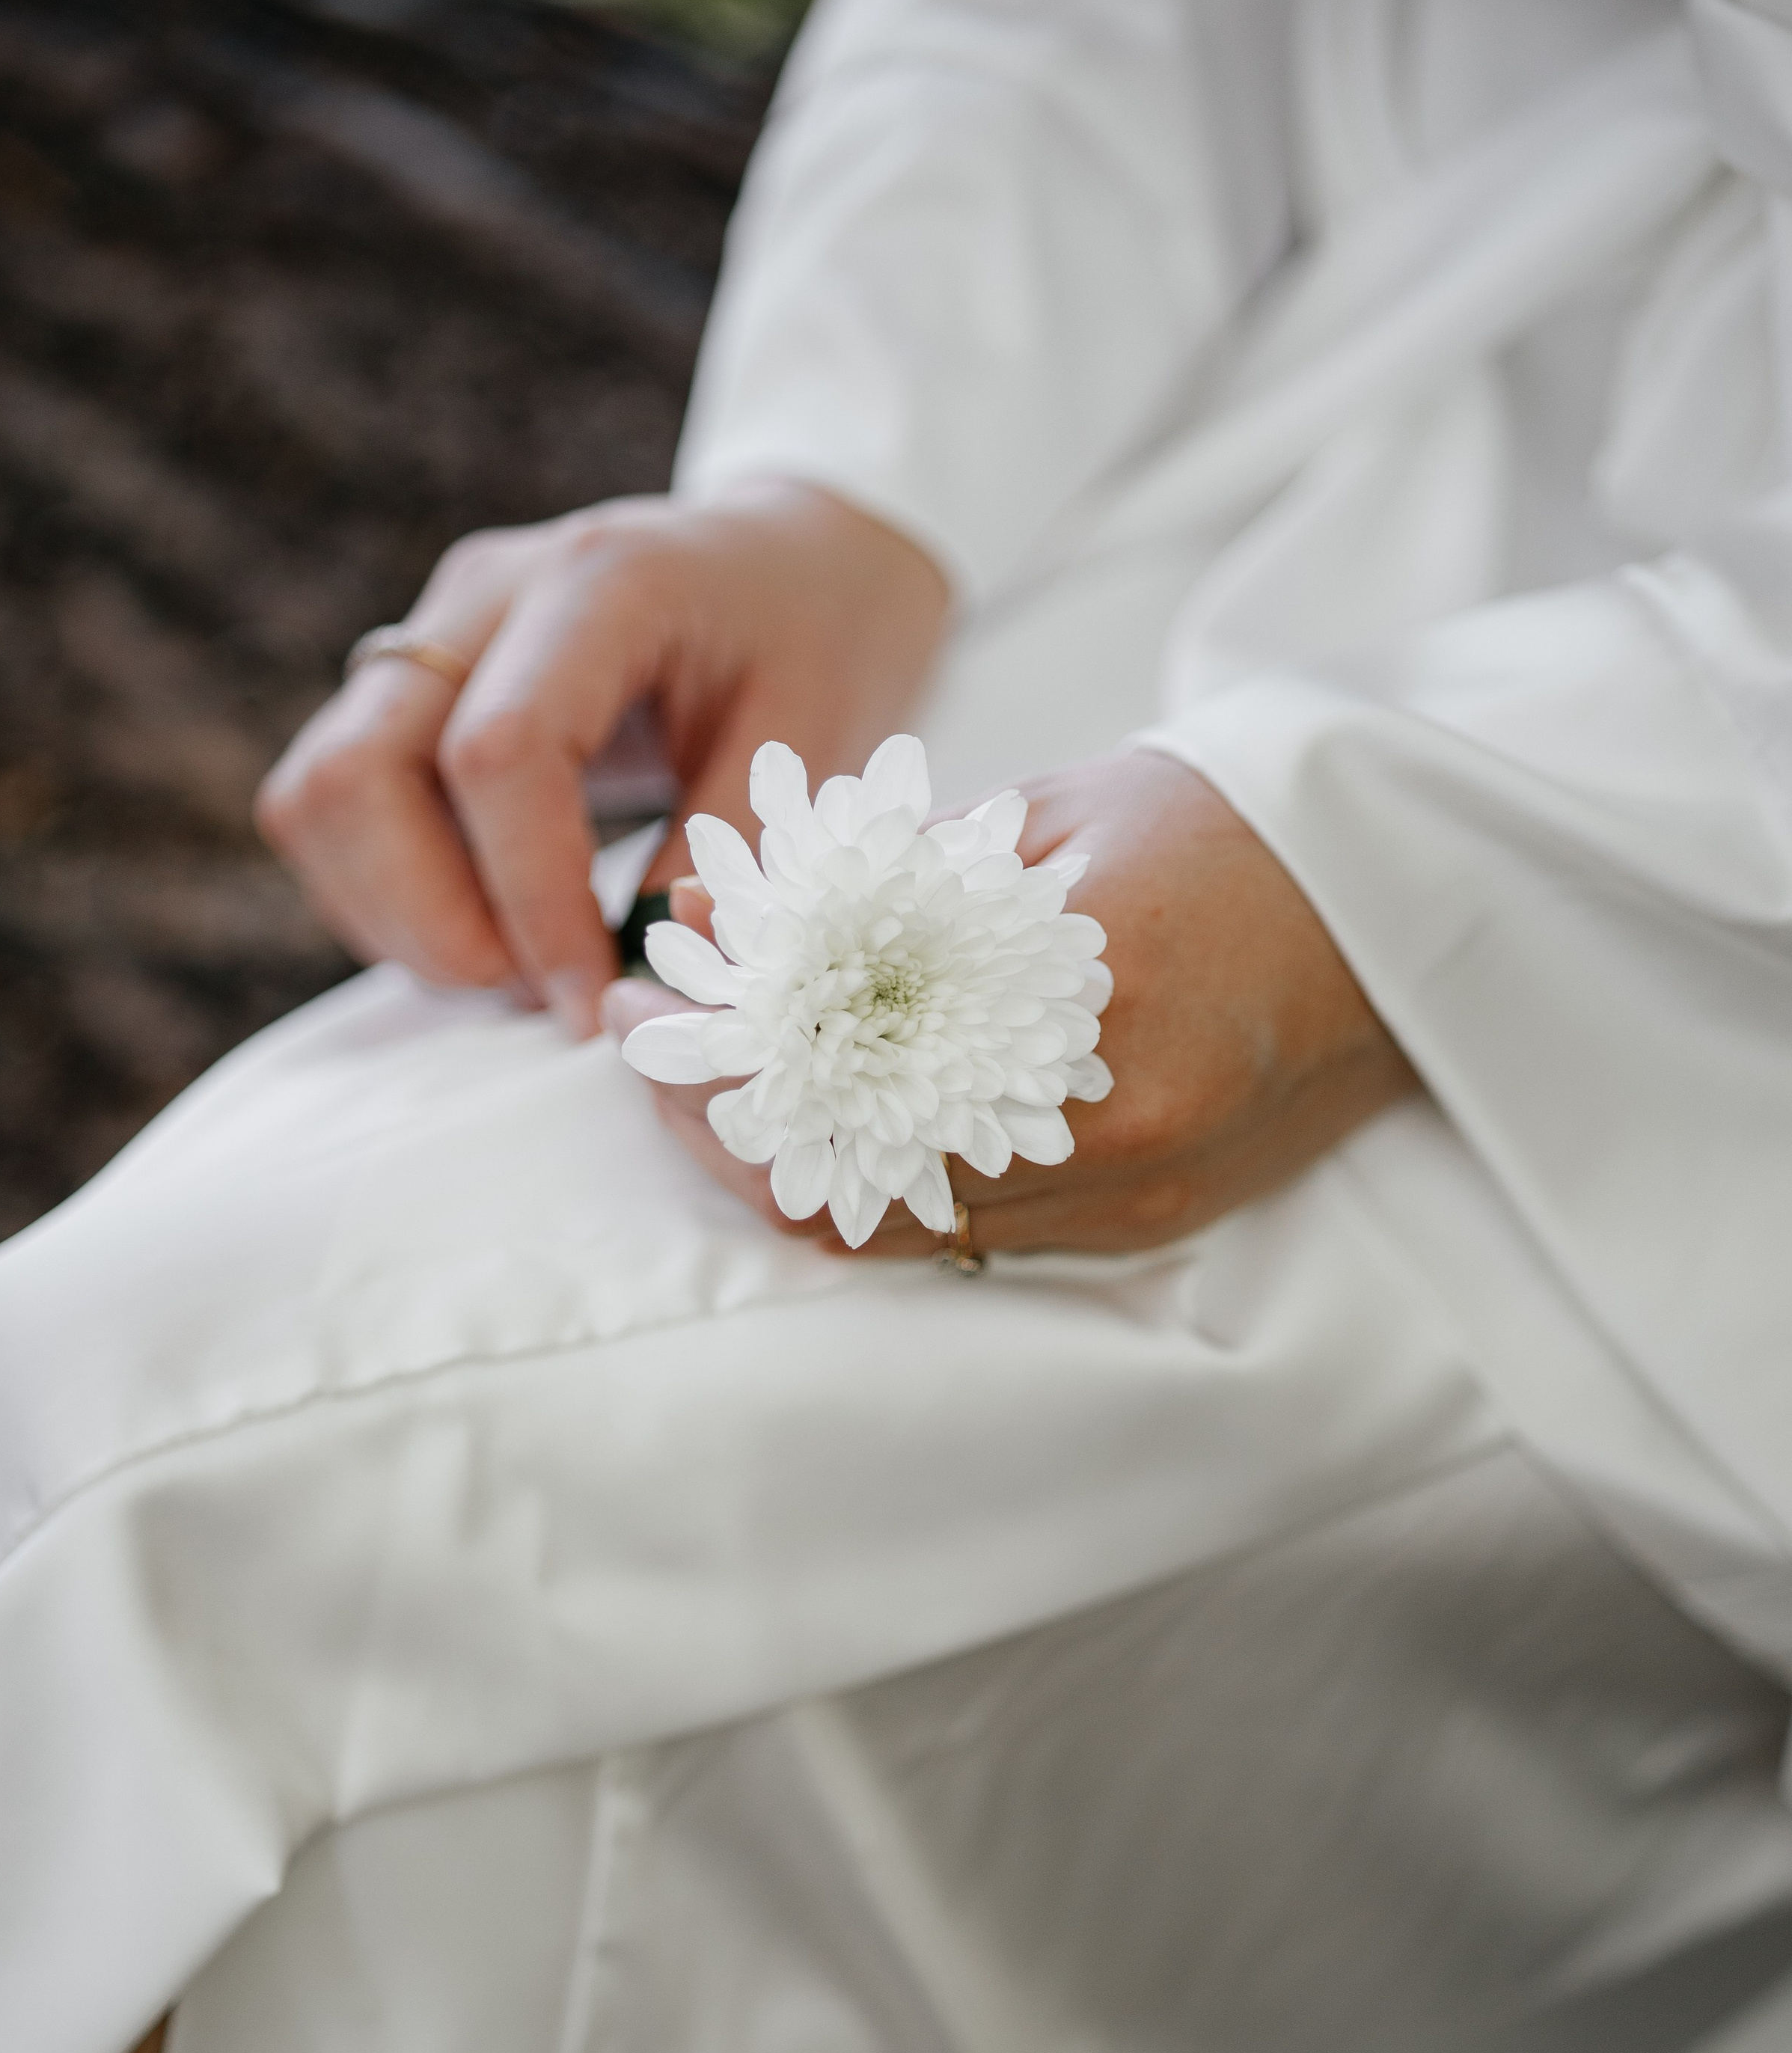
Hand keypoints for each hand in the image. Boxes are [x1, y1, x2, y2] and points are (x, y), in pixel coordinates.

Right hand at [255, 480, 949, 1034]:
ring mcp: (426, 632)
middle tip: (537, 994)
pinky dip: (387, 898)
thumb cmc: (818, 644)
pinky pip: (330, 809)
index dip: (528, 901)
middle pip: (357, 772)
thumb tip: (656, 990)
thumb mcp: (815, 746)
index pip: (499, 754)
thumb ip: (734, 863)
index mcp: (600, 584)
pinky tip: (490, 929)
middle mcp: (484, 594)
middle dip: (432, 923)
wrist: (790, 560)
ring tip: (517, 969)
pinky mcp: (401, 683)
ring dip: (397, 918)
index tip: (589, 1002)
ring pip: (318, 797)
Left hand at [604, 749, 1418, 1255]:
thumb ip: (880, 880)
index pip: (837, 1068)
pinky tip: (823, 1127)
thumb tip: (714, 912)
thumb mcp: (1051, 814)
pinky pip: (969, 1237)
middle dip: (720, 1129)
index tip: (640, 1008)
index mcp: (1088, 987)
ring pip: (895, 1229)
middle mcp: (1111, 1122)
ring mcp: (1134, 1193)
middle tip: (650, 1058)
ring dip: (785, 1168)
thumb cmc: (1237, 829)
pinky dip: (876, 1190)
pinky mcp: (1147, 1226)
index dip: (713, 1059)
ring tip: (718, 1090)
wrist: (1412, 909)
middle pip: (845, 1179)